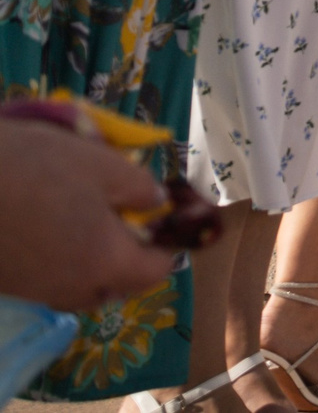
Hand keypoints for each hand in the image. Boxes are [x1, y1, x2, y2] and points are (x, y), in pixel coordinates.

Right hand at [0, 119, 177, 309]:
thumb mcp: (101, 163)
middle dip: (129, 262)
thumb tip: (157, 205)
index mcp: (103, 261)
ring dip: (92, 266)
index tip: (165, 225)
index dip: (166, 250)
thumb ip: (139, 188)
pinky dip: (58, 265)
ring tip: (88, 224)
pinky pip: (45, 283)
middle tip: (127, 223)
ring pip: (77, 289)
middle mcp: (69, 287)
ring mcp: (32, 290)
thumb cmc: (33, 166)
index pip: (153, 273)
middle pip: (114, 287)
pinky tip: (49, 229)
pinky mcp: (6, 284)